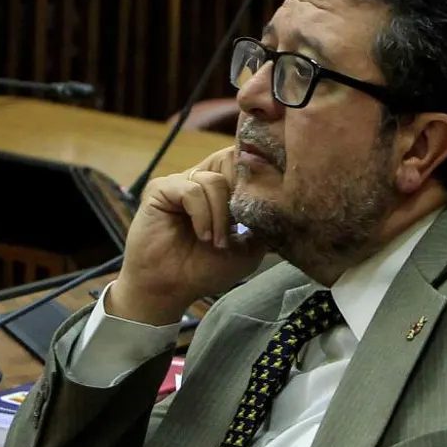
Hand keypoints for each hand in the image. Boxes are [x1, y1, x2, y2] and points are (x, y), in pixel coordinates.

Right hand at [103, 147, 262, 325]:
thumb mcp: (248, 248)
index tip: (272, 192)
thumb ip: (264, 223)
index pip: (244, 163)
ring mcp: (182, 182)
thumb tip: (286, 203)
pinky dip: (202, 215)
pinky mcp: (161, 189)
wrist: (170, 289)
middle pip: (230, 158)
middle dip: (241, 189)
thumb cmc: (205, 269)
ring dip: (221, 215)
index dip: (259, 173)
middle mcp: (202, 180)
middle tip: (241, 219)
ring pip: (214, 180)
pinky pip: (191, 190)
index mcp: (222, 189)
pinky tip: (202, 236)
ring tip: (217, 243)